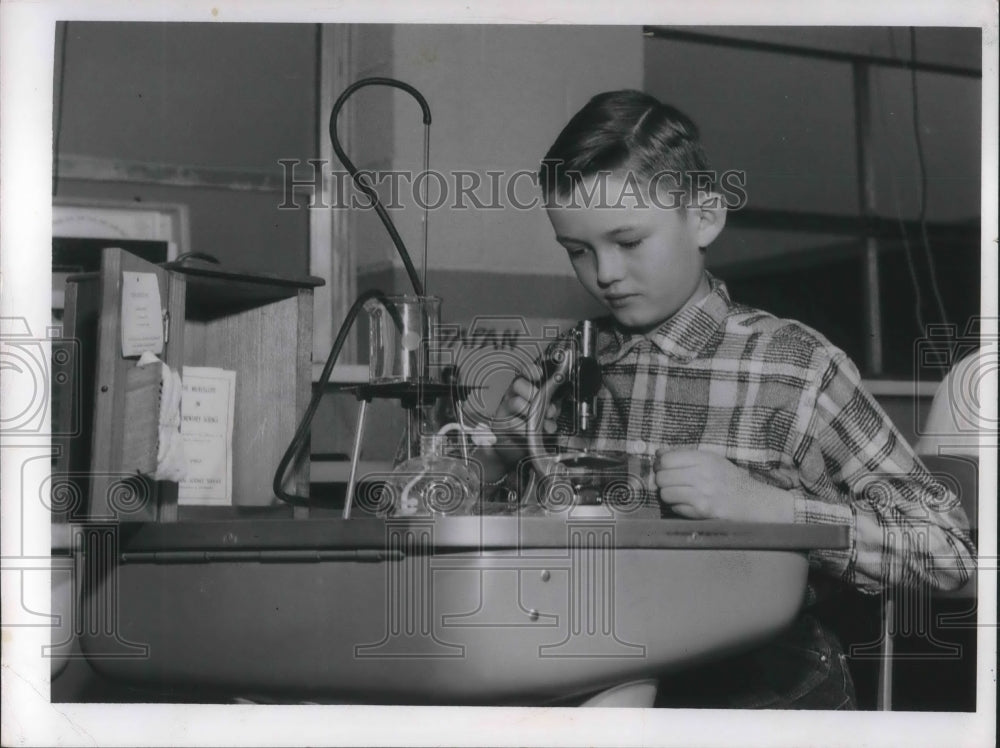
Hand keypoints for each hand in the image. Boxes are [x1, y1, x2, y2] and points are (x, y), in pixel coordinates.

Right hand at [490, 360, 564, 462]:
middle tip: (548, 409)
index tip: (540, 373)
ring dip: (533, 412)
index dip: (531, 370)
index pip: (524, 373)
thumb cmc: (531, 428)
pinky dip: (525, 428)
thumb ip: (551, 406)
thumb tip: (556, 406)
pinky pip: (512, 422)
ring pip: (515, 402)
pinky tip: (533, 432)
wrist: (517, 450)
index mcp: (523, 389)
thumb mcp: (545, 413)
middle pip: (518, 384)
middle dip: (536, 394)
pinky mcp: (500, 424)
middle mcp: (511, 396)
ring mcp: (504, 409)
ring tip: (545, 423)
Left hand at [654, 449, 795, 521]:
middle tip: (668, 481)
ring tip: (677, 492)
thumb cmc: (729, 479)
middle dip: (661, 480)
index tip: (661, 467)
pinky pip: (675, 508)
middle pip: (662, 477)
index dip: (660, 464)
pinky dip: (676, 506)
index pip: (666, 459)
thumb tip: (658, 454)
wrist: (752, 502)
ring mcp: (702, 495)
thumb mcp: (711, 460)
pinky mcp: (702, 512)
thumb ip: (685, 455)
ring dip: (667, 494)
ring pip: (665, 494)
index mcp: (704, 459)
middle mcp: (703, 476)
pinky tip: (687, 502)